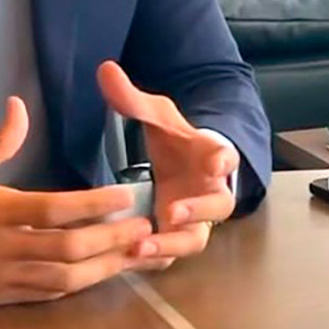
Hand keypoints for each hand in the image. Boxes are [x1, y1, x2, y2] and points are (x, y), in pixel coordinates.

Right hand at [0, 97, 156, 303]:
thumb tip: (20, 106)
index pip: (53, 209)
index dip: (93, 204)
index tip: (124, 195)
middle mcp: (1, 247)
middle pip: (68, 248)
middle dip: (111, 239)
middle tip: (144, 226)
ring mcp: (1, 277)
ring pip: (63, 278)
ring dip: (103, 267)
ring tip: (135, 254)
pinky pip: (47, 296)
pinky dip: (77, 286)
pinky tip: (101, 273)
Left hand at [98, 61, 239, 267]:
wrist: (191, 168)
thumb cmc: (179, 142)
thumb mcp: (157, 117)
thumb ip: (132, 99)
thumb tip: (105, 69)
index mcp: (211, 156)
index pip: (224, 155)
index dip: (221, 159)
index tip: (217, 162)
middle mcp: (211, 191)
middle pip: (218, 206)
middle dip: (197, 210)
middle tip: (172, 211)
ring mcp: (196, 220)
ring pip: (195, 239)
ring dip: (171, 243)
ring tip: (141, 245)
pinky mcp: (178, 238)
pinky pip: (172, 255)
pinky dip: (155, 258)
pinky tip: (129, 259)